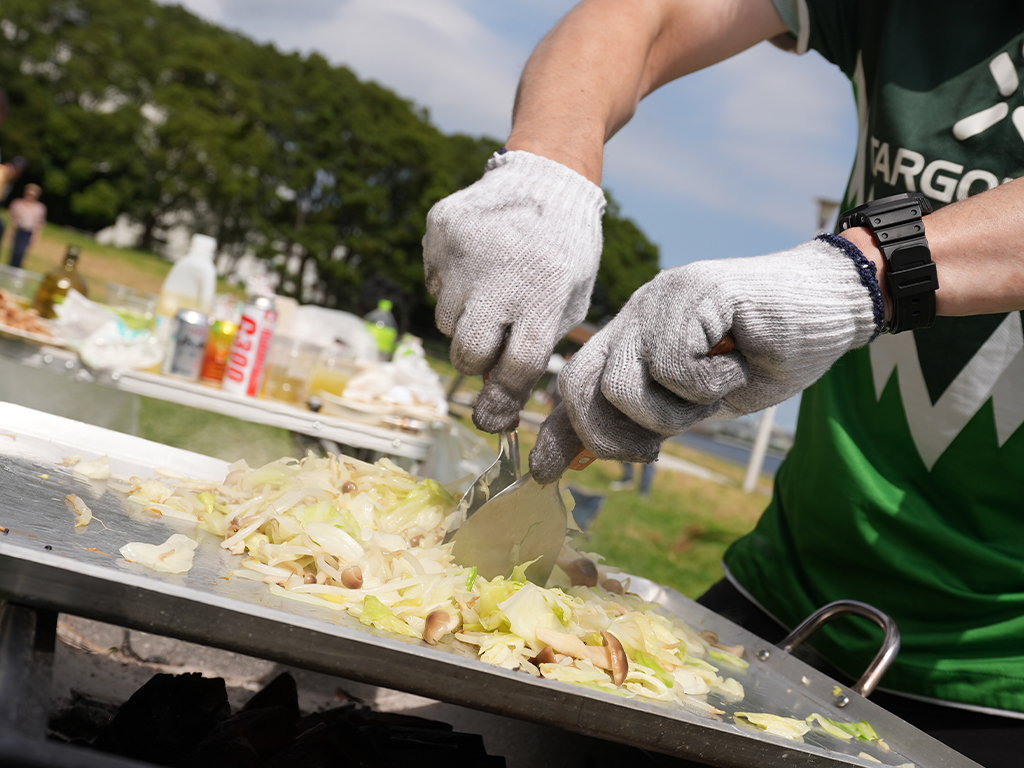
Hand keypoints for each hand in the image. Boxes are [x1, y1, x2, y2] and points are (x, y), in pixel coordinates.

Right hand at [423, 149, 605, 431]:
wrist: (546, 177)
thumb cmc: (564, 251)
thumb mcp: (569, 298)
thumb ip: (535, 343)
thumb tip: (493, 397)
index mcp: (544, 293)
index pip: (515, 365)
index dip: (501, 402)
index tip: (491, 422)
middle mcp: (500, 273)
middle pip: (468, 352)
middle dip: (477, 361)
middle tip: (492, 341)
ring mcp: (464, 250)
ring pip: (446, 320)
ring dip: (466, 317)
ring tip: (492, 286)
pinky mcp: (440, 229)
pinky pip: (433, 282)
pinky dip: (451, 283)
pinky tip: (478, 261)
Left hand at [529, 234, 883, 483]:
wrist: (831, 307)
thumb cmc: (768, 354)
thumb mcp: (697, 402)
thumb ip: (645, 420)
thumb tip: (585, 457)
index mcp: (632, 338)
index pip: (576, 387)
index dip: (558, 432)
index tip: (544, 473)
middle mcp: (635, 315)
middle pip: (581, 387)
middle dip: (611, 436)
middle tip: (655, 448)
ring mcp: (658, 300)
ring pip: (622, 387)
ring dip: (675, 411)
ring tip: (716, 386)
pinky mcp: (688, 291)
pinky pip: (673, 367)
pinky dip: (712, 381)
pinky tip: (740, 358)